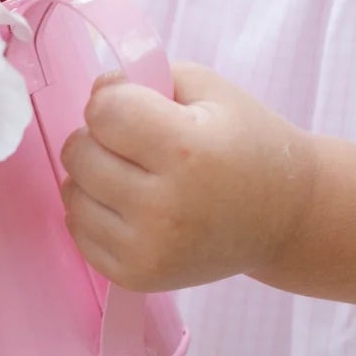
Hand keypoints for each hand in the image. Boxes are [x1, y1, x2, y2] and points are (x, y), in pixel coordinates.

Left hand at [60, 63, 312, 292]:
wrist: (283, 218)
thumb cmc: (247, 143)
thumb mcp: (209, 90)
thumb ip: (147, 77)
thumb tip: (95, 94)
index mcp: (187, 150)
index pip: (104, 112)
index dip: (113, 97)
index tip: (137, 102)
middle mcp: (164, 207)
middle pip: (80, 153)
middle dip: (99, 135)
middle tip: (136, 140)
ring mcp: (148, 249)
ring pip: (72, 194)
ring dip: (92, 174)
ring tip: (133, 171)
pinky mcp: (137, 278)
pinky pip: (79, 233)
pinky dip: (95, 211)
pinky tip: (130, 203)